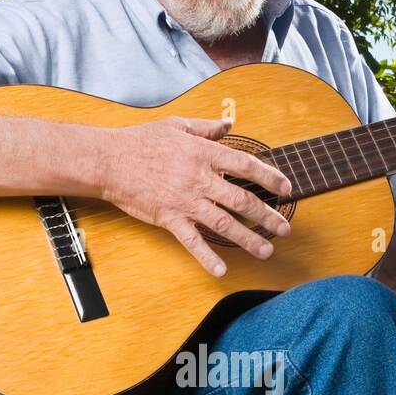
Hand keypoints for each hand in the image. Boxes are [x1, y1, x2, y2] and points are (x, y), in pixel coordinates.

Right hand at [99, 115, 291, 275]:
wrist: (109, 160)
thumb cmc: (141, 141)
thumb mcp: (177, 126)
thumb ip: (206, 128)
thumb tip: (229, 124)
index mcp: (203, 154)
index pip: (245, 166)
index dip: (269, 177)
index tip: (286, 188)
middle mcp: (199, 178)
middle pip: (242, 199)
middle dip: (267, 215)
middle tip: (284, 228)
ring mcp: (185, 200)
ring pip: (224, 223)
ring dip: (248, 238)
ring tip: (267, 250)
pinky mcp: (169, 218)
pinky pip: (192, 241)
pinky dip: (208, 257)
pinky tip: (222, 270)